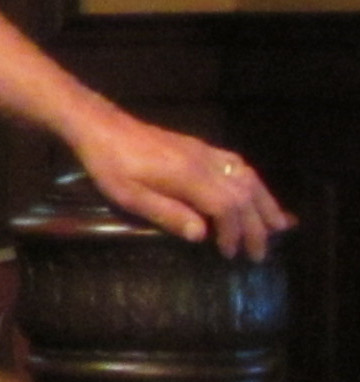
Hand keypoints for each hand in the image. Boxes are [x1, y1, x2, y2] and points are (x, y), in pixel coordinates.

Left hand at [68, 113, 291, 260]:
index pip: (226, 206)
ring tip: (279, 226)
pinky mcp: (201, 147)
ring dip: (265, 203)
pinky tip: (257, 194)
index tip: (231, 254)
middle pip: (245, 194)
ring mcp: (205, 152)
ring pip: (248, 176)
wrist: (102, 127)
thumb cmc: (109, 165)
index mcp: (187, 176)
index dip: (234, 232)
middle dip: (257, 225)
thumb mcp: (128, 195)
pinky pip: (239, 165)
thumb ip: (165, 213)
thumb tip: (202, 235)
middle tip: (260, 254)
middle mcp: (204, 161)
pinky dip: (255, 183)